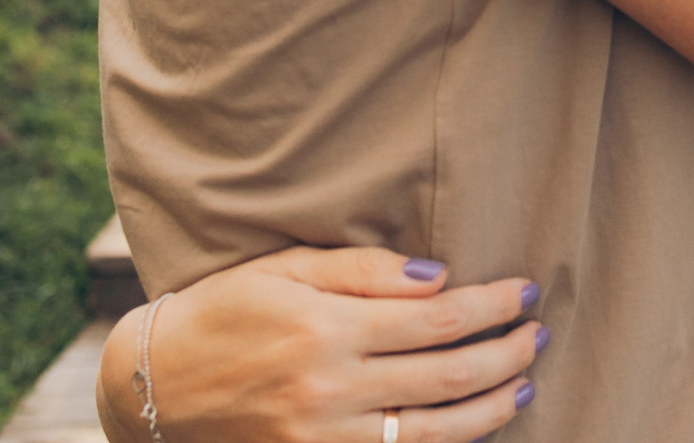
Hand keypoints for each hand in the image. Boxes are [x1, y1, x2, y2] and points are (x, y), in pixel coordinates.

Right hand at [93, 246, 545, 442]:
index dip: (491, 305)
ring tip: (523, 384)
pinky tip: (474, 427)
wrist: (154, 386)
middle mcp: (329, 388)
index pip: (436, 318)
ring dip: (490, 408)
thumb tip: (439, 276)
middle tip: (539, 335)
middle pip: (446, 377)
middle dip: (505, 355)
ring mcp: (325, 438)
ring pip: (433, 432)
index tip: (526, 290)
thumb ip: (364, 271)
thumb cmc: (224, 311)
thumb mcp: (286, 268)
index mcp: (325, 327)